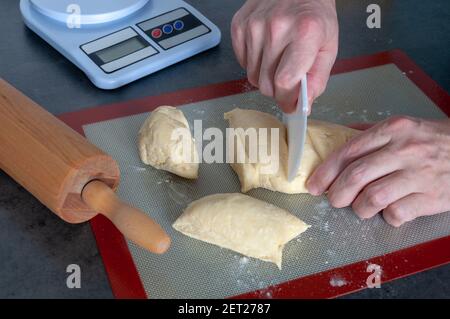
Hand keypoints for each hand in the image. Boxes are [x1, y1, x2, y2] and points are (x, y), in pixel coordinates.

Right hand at [231, 0, 338, 112]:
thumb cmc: (314, 16)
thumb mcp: (328, 47)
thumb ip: (318, 78)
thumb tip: (303, 103)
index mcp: (305, 33)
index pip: (285, 81)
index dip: (287, 100)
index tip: (291, 104)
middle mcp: (276, 27)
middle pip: (266, 83)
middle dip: (277, 90)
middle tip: (286, 80)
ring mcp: (254, 25)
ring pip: (252, 76)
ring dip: (265, 77)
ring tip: (277, 59)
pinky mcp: (240, 25)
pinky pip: (242, 63)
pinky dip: (253, 63)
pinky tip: (265, 50)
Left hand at [306, 116, 449, 226]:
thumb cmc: (432, 140)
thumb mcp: (403, 126)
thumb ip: (370, 133)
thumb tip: (338, 137)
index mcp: (393, 130)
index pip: (349, 151)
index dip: (326, 171)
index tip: (313, 184)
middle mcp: (404, 150)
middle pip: (356, 176)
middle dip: (336, 193)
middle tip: (332, 200)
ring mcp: (419, 174)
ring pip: (373, 198)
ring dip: (360, 208)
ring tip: (362, 207)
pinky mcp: (432, 197)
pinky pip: (397, 214)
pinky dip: (388, 217)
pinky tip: (390, 211)